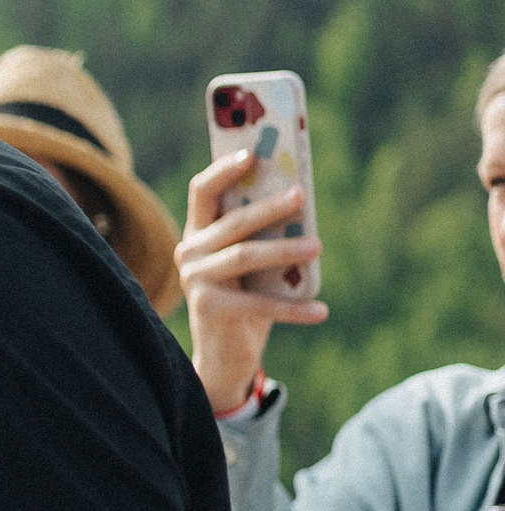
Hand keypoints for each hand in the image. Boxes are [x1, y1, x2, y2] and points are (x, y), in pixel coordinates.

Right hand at [178, 149, 328, 413]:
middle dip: (268, 207)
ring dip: (284, 250)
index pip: (201, 192)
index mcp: (198, 233)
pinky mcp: (208, 308)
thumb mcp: (252, 263)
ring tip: (318, 246)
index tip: (253, 155)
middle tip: (301, 196)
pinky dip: (293, 309)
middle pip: (232, 223)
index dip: (223, 171)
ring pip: (243, 256)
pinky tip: (321, 311)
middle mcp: (189, 252)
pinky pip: (257, 303)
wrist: (224, 355)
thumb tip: (301, 204)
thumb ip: (263, 237)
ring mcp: (195, 280)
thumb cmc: (245, 298)